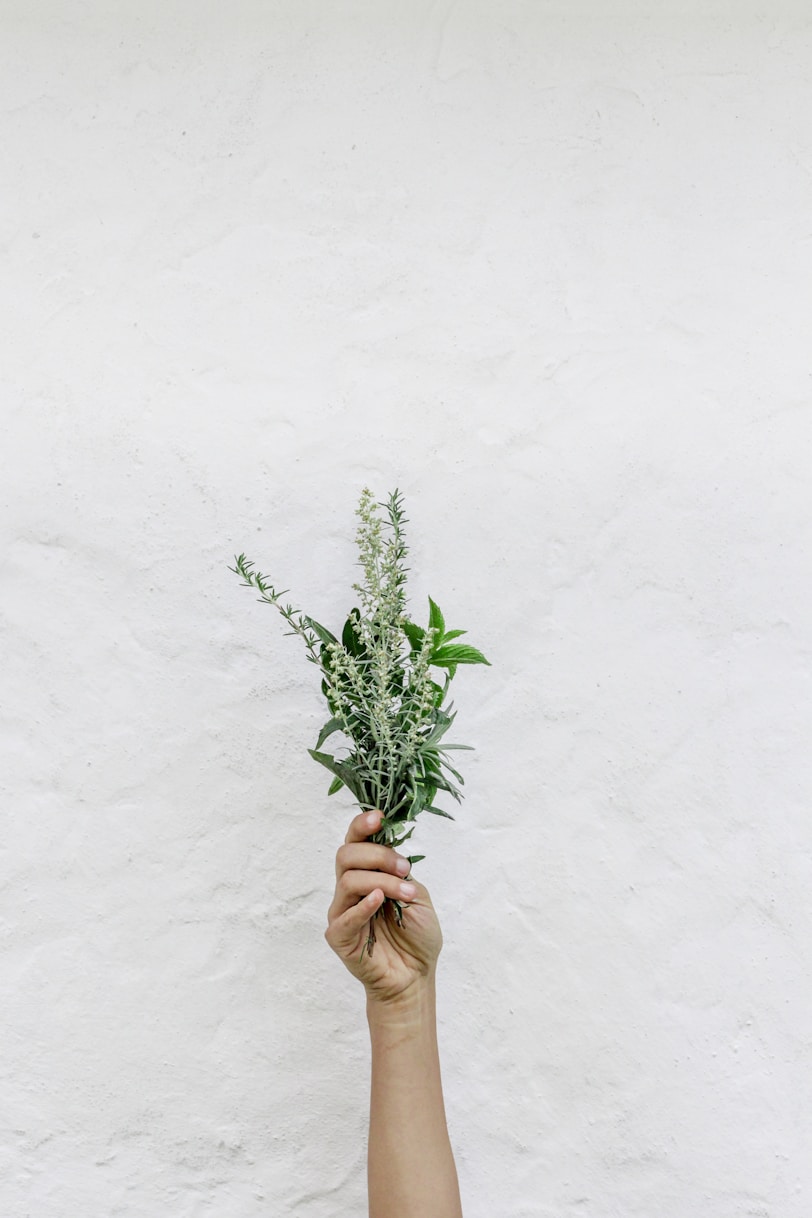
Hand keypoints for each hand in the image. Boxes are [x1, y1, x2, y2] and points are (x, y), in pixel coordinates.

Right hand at [325, 809, 442, 1006]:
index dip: (362, 825)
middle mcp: (350, 889)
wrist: (415, 976)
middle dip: (378, 855)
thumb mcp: (417, 894)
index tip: (379, 818)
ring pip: (349, 880)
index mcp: (367, 874)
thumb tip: (390, 850)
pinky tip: (379, 901)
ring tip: (406, 894)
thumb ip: (400, 872)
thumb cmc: (416, 936)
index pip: (355, 842)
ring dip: (382, 881)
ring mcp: (341, 912)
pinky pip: (345, 916)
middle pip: (346, 855)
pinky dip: (362, 906)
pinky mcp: (338, 936)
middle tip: (404, 868)